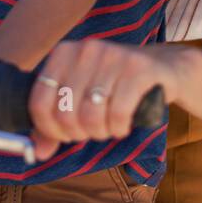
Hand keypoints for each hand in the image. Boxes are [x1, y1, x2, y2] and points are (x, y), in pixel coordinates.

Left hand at [27, 39, 181, 160]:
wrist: (162, 67)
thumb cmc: (114, 86)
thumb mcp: (81, 97)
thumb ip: (56, 123)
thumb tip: (39, 152)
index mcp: (64, 52)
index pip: (39, 101)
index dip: (48, 129)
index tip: (63, 136)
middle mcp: (86, 50)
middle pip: (65, 113)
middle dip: (78, 133)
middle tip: (91, 131)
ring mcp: (113, 56)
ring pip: (91, 115)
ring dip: (100, 132)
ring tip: (108, 128)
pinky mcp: (140, 68)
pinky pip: (118, 113)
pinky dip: (119, 128)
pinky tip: (122, 125)